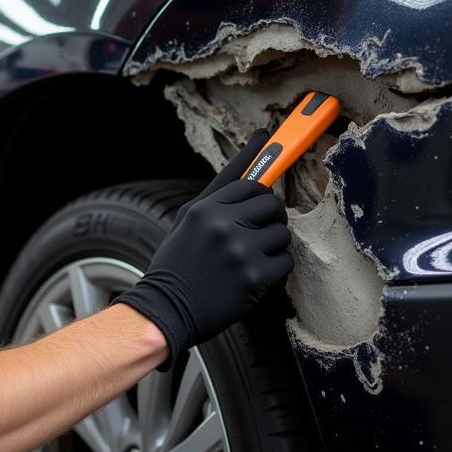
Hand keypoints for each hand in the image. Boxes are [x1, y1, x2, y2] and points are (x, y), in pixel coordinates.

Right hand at [118, 131, 292, 367]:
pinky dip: (277, 269)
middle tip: (261, 229)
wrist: (165, 309)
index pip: (249, 181)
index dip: (265, 178)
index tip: (277, 142)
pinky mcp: (253, 277)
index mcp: (204, 209)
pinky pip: (285, 261)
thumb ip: (216, 197)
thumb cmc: (176, 265)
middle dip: (271, 217)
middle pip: (271, 203)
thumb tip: (247, 164)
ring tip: (253, 257)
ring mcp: (239, 251)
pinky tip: (257, 275)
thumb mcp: (186, 223)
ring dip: (274, 245)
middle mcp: (221, 225)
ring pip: (282, 233)